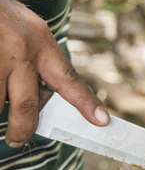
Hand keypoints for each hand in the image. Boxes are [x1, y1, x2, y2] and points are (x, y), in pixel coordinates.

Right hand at [0, 0, 108, 147]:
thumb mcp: (23, 31)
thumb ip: (33, 63)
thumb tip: (37, 102)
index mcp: (39, 39)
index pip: (67, 78)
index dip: (85, 103)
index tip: (102, 121)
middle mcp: (20, 49)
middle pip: (26, 106)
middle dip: (22, 128)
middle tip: (17, 139)